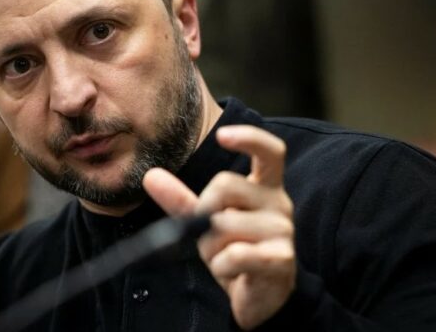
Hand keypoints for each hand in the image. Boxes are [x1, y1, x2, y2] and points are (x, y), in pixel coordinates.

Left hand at [143, 125, 294, 329]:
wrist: (261, 298)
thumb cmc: (235, 251)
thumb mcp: (206, 222)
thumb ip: (181, 199)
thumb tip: (151, 176)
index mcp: (266, 187)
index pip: (270, 151)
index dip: (249, 138)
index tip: (222, 136)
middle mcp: (279, 202)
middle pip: (225, 185)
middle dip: (203, 212)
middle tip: (209, 236)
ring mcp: (283, 230)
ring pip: (224, 224)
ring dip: (212, 247)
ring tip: (224, 258)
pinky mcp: (281, 258)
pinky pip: (235, 254)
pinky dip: (222, 265)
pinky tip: (231, 272)